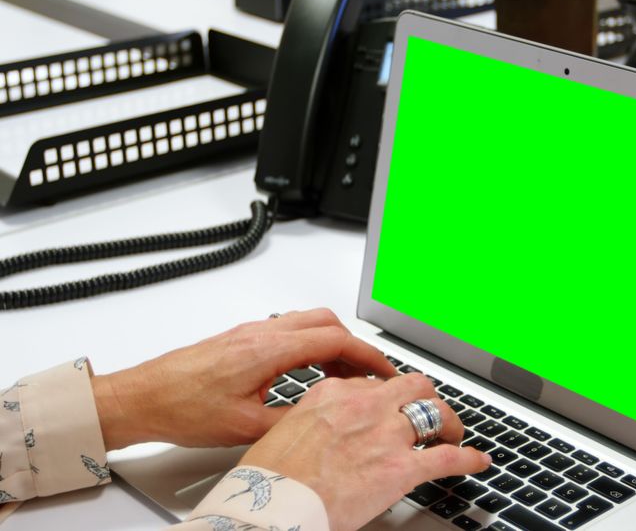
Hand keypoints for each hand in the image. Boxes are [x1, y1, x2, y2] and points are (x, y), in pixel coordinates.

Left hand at [91, 308, 397, 449]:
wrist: (140, 398)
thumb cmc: (180, 408)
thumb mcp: (245, 427)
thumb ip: (292, 419)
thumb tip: (323, 417)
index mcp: (267, 349)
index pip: (335, 339)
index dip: (368, 354)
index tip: (384, 370)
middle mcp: (261, 332)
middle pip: (326, 320)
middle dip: (354, 344)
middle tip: (368, 371)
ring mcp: (250, 332)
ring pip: (307, 322)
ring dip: (332, 343)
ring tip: (343, 374)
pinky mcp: (240, 338)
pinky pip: (288, 330)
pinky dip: (310, 345)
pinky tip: (308, 371)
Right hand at [240, 373, 491, 530]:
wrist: (271, 509)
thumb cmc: (269, 482)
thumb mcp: (282, 433)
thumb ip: (313, 423)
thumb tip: (322, 431)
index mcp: (333, 395)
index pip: (374, 383)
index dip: (388, 397)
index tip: (391, 406)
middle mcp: (364, 407)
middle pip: (413, 386)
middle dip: (426, 398)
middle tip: (429, 412)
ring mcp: (385, 435)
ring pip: (434, 413)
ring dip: (449, 423)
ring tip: (453, 433)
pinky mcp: (401, 468)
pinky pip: (447, 457)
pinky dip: (469, 459)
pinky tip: (479, 462)